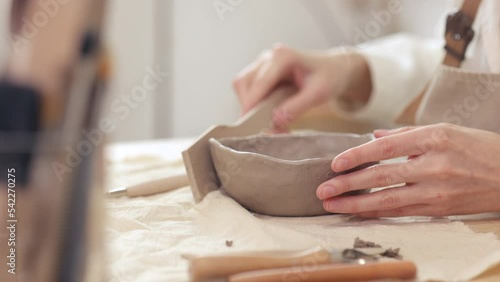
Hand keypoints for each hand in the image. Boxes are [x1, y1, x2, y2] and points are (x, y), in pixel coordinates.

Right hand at [233, 44, 371, 130]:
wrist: (334, 69)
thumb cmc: (330, 77)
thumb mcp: (318, 94)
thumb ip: (296, 107)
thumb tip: (274, 122)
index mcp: (283, 56)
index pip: (259, 82)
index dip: (251, 104)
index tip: (249, 124)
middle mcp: (269, 57)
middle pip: (244, 82)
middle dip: (248, 107)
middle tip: (258, 128)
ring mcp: (263, 64)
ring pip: (243, 86)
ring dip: (249, 107)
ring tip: (266, 124)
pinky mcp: (262, 74)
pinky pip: (249, 90)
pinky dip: (255, 106)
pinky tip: (268, 117)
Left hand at [316, 123, 499, 216]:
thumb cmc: (476, 147)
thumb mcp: (445, 129)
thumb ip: (406, 135)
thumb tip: (374, 137)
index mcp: (434, 138)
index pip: (385, 149)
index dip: (357, 157)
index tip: (335, 164)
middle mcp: (434, 165)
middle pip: (382, 177)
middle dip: (348, 184)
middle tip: (323, 190)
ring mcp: (438, 190)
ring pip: (388, 200)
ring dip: (356, 204)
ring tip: (333, 205)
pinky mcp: (440, 209)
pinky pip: (402, 212)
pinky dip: (377, 212)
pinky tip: (358, 212)